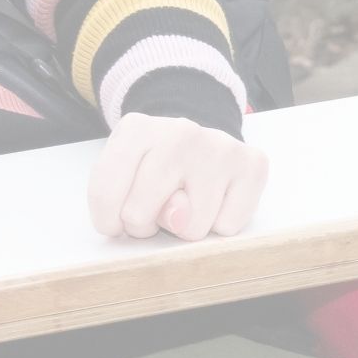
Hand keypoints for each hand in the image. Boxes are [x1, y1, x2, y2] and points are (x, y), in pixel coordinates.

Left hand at [85, 114, 267, 242]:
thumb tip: (182, 218)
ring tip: (189, 203)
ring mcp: (220, 147)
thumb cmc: (156, 166)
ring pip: (190, 226)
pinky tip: (218, 200)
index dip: (108, 220)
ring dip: (186, 228)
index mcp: (136, 130)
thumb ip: (125, 199)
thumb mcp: (125, 174)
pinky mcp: (253, 164)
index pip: (104, 194)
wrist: (202, 142)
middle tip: (156, 209)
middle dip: (144, 225)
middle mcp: (179, 133)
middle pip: (139, 213)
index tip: (117, 218)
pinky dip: (221, 224)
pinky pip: (228, 226)